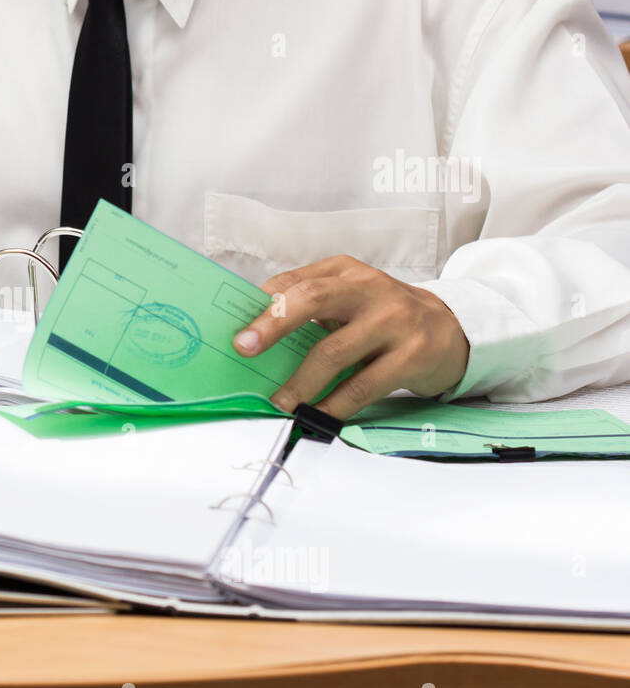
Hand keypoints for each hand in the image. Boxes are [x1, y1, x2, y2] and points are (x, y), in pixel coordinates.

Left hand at [233, 255, 468, 418]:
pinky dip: (333, 405)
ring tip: (279, 402)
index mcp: (344, 272)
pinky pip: (362, 386)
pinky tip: (315, 415)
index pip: (294, 281)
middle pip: (312, 299)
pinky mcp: (412, 355)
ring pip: (334, 352)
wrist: (454, 330)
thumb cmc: (384, 318)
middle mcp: (369, 288)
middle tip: (245, 350)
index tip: (235, 330)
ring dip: (300, 383)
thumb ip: (309, 309)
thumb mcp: (350, 300)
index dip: (261, 305)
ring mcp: (394, 320)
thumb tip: (254, 340)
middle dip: (273, 325)